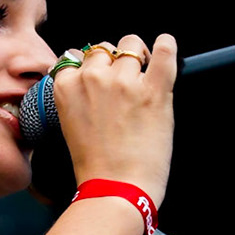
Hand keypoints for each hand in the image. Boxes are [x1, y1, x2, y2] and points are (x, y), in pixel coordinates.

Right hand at [51, 32, 176, 205]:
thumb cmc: (96, 166)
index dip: (90, 64)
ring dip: (138, 56)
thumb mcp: (72, 124)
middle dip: (114, 60)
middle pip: (103, 48)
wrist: (116, 189)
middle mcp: (93, 78)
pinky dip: (167, 46)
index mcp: (67, 87)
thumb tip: (96, 77)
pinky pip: (165, 51)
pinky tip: (166, 47)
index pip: (74, 55)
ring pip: (131, 45)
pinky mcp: (154, 90)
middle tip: (125, 80)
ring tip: (145, 73)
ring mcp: (124, 82)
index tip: (100, 75)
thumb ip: (79, 96)